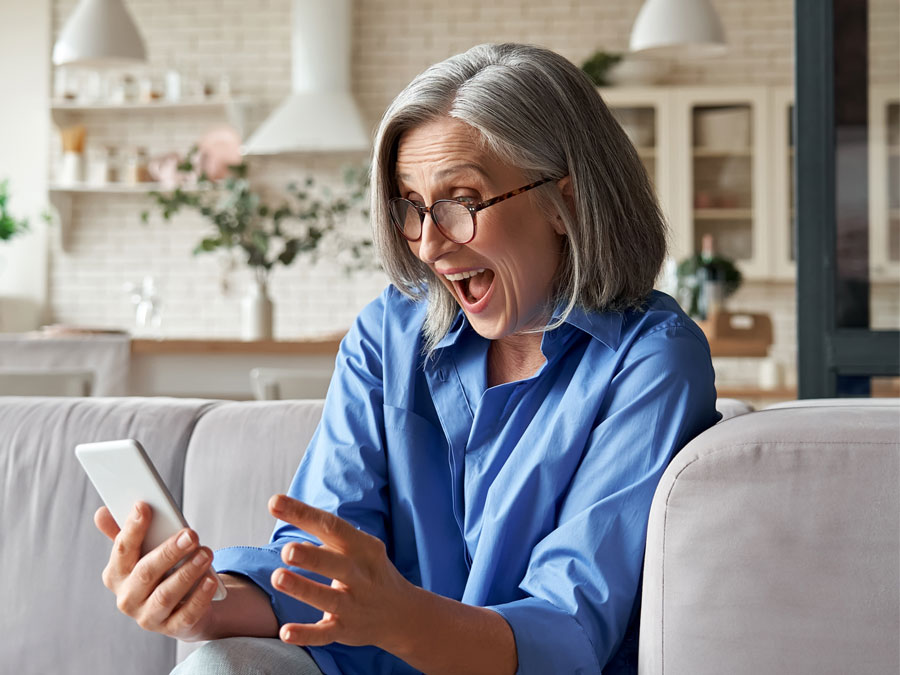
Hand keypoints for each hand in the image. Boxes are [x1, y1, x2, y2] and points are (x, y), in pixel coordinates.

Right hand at [94, 502, 219, 640]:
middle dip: (169, 552)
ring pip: (166, 594)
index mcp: (116, 574)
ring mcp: (148, 616)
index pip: (122, 549)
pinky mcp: (172, 628)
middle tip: (191, 534)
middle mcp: (127, 598)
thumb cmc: (160, 571)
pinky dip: (199, 597)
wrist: (180, 607)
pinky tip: (210, 579)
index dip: (132, 528)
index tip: (144, 506)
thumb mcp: (143, 552)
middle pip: (146, 572)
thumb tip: (102, 512)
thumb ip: (126, 533)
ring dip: (188, 572)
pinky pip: (186, 614)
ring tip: (206, 553)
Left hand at [268, 494, 415, 651]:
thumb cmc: (367, 569)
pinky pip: (325, 633)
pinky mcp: (346, 630)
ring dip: (303, 589)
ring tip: (278, 578)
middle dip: (311, 557)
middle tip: (286, 550)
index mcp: (362, 547)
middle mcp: (360, 574)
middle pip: (335, 563)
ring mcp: (353, 604)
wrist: (401, 613)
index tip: (275, 503)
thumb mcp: (358, 546)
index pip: (332, 526)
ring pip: (328, 598)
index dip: (303, 514)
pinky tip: (285, 632)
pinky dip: (306, 633)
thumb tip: (281, 506)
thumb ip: (326, 532)